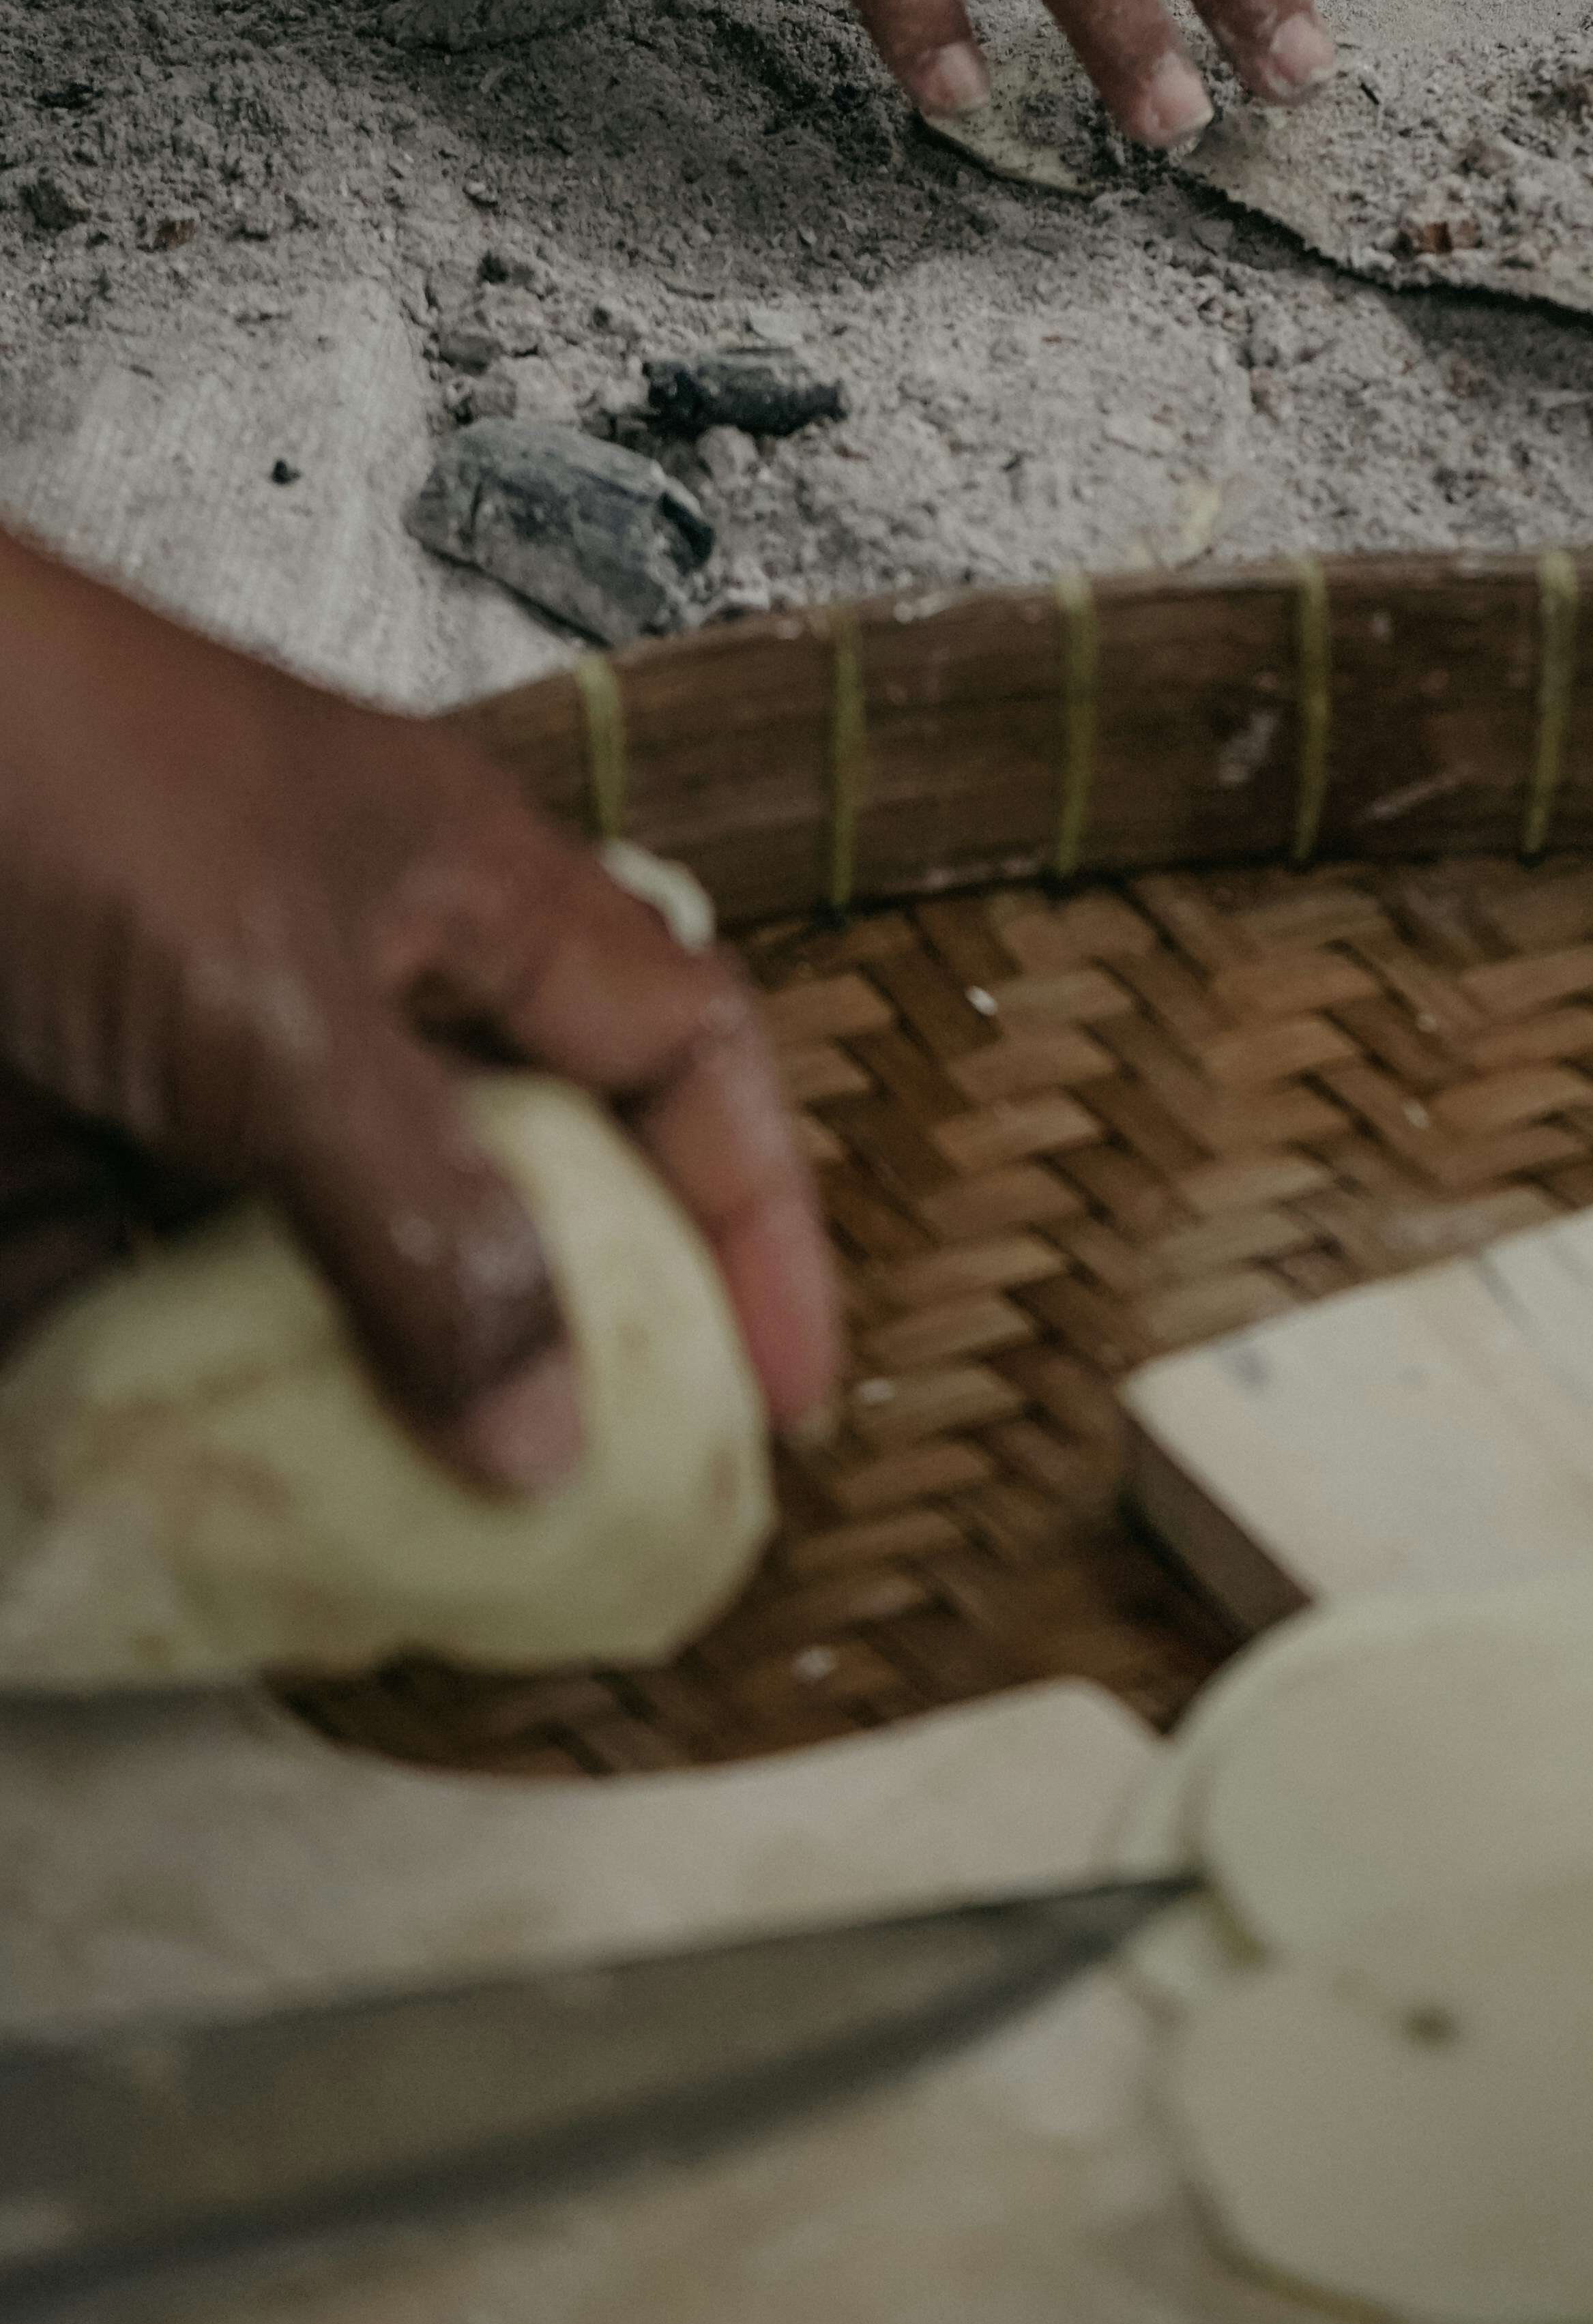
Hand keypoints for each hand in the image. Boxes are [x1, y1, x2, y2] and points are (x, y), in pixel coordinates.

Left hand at [0, 530, 838, 1491]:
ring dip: (338, 1394)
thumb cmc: (51, 773)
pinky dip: (144, 1386)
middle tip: (574, 1515)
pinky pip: (134, 1281)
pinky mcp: (56, 1118)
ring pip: (318, 1253)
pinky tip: (150, 1487)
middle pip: (511, 1177)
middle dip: (549, 1347)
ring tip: (370, 1550)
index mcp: (469, 891)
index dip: (760, 1221)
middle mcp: (355, 966)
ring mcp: (195, 1046)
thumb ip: (424, 1223)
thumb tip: (551, 1433)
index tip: (787, 1399)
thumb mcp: (278, 1015)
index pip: (683, 1060)